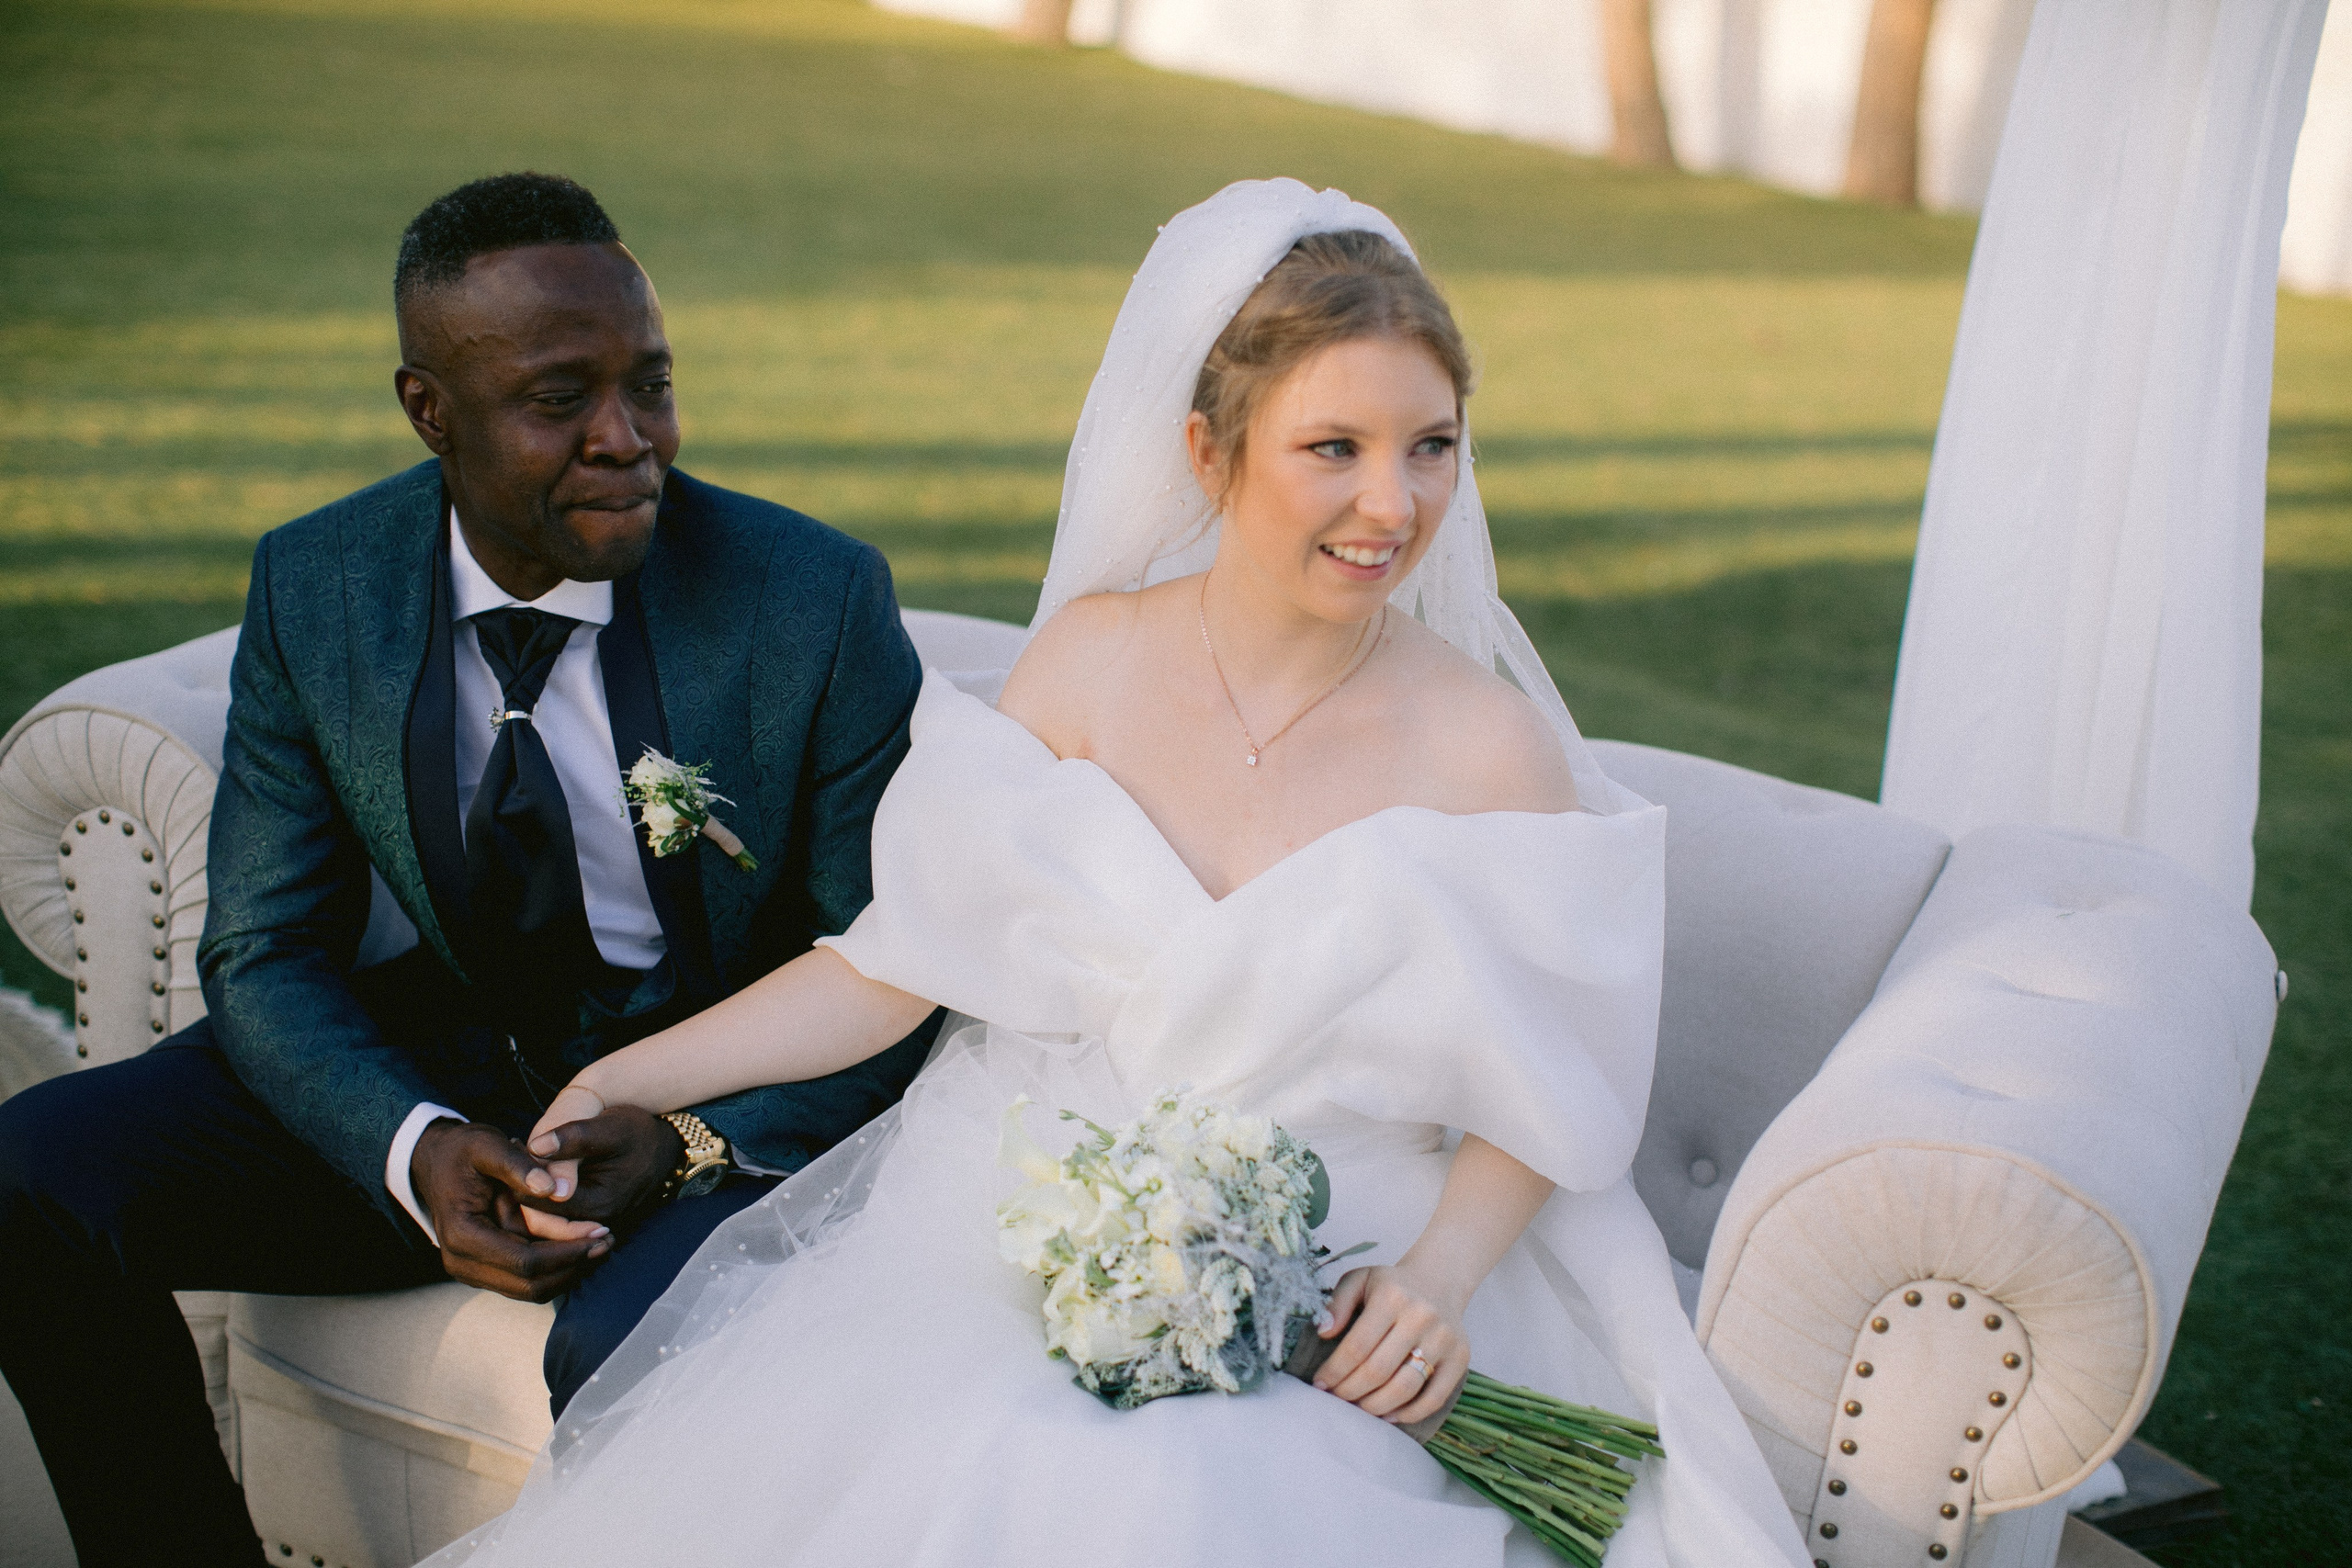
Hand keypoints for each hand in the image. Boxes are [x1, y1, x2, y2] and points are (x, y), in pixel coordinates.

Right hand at [410, 1119, 611, 1301]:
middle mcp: (463, 1262)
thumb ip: (517, 1164)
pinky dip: (556, 1269)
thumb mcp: (487, 1144)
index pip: (524, 1261)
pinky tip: (581, 1245)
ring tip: (601, 1243)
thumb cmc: (462, 1150)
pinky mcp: (484, 1270)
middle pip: (529, 1284)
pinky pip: (525, 1281)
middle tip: (608, 1239)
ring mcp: (472, 1271)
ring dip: (569, 1272)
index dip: (567, 1251)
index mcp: (463, 1235)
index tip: (601, 1231)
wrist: (435, 1160)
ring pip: (530, 1290)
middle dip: (573, 1265)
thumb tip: (552, 1189)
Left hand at [523, 1104, 685, 1230]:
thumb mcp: (609, 1128)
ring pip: (542, 1218)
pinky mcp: (587, 1217)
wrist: (664, 1147)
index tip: (516, 1144)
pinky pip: (554, 1214)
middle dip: (520, 1186)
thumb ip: (574, 1138)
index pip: (538, 1203)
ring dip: (528, 1189)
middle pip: (535, 1218)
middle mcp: (592, 1221)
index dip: (520, 1176)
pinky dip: (541, 1192)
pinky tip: (539, 1166)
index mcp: (597, 1204)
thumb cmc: (638, 1134)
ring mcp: (590, 1222)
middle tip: (516, 1149)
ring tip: (524, 1155)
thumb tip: (537, 1146)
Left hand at [1311, 1263, 1469, 1426]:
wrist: (1438, 1282)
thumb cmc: (1391, 1287)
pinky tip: (1389, 1415)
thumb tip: (1323, 1332)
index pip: (1357, 1346)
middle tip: (1336, 1399)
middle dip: (1351, 1391)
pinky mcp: (1460, 1357)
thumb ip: (1337, 1302)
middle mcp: (1421, 1316)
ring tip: (1359, 1407)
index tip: (1320, 1383)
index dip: (1335, 1370)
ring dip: (1376, 1406)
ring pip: (1405, 1388)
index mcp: (1392, 1296)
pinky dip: (1409, 1413)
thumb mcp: (1359, 1280)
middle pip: (1378, 1370)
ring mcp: (1444, 1338)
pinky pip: (1434, 1398)